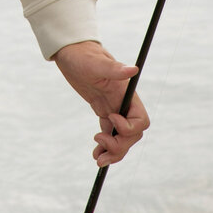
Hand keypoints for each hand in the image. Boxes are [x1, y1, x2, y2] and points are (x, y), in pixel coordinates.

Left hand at [53, 41, 149, 167]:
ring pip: (122, 139)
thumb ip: (114, 69)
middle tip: (99, 144)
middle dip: (119, 145)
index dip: (128, 128)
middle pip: (132, 135)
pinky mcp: (103, 112)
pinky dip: (105, 147)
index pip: (140, 120)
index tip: (109, 118)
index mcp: (127, 94)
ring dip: (113, 152)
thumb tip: (134, 69)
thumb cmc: (83, 55)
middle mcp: (123, 103)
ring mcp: (114, 109)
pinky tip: (95, 154)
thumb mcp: (96, 62)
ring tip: (98, 159)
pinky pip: (110, 135)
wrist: (71, 52)